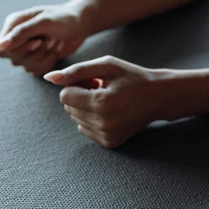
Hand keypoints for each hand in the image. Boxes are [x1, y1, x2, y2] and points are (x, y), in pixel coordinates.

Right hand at [0, 3, 90, 77]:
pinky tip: (56, 51)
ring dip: (44, 57)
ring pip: (26, 67)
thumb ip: (20, 34)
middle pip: (14, 60)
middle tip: (51, 40)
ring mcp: (27, 49)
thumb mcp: (43, 22)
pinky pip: (37, 71)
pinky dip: (49, 63)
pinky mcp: (37, 58)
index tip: (38, 42)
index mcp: (13, 25)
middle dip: (36, 53)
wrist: (82, 22)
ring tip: (54, 42)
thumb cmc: (64, 17)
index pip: (2, 50)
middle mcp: (16, 38)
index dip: (19, 51)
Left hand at [43, 55, 160, 148]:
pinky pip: (85, 130)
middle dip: (81, 96)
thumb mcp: (107, 65)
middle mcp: (102, 124)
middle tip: (103, 88)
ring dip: (87, 107)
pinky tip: (111, 111)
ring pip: (76, 119)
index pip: (65, 96)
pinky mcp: (109, 143)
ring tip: (108, 99)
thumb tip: (49, 77)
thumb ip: (77, 70)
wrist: (159, 96)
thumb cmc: (132, 76)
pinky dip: (93, 119)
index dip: (78, 84)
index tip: (95, 80)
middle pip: (69, 108)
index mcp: (101, 103)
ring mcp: (106, 136)